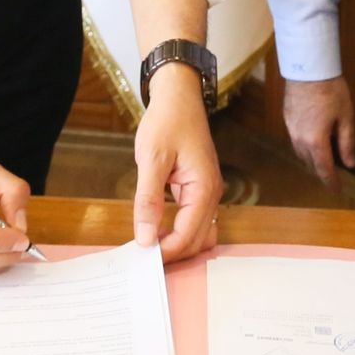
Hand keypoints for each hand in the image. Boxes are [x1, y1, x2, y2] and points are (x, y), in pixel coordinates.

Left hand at [131, 65, 222, 261]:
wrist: (178, 96)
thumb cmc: (167, 121)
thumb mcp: (151, 159)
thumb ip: (148, 201)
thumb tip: (146, 237)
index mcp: (204, 188)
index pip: (188, 236)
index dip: (165, 252)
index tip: (141, 259)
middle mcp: (212, 194)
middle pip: (198, 241)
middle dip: (173, 253)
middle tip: (142, 257)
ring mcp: (209, 192)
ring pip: (200, 234)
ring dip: (179, 245)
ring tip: (150, 245)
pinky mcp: (201, 188)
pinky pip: (196, 220)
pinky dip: (180, 231)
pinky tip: (158, 229)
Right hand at [283, 75, 354, 192]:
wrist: (307, 69)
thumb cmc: (331, 91)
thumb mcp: (346, 117)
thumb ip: (346, 142)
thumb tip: (350, 164)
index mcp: (316, 142)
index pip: (324, 169)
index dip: (331, 182)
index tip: (337, 191)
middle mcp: (300, 140)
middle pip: (310, 163)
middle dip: (321, 172)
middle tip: (332, 177)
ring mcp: (290, 129)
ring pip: (300, 153)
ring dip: (311, 161)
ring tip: (322, 162)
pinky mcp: (287, 119)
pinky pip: (295, 141)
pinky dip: (304, 147)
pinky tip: (311, 142)